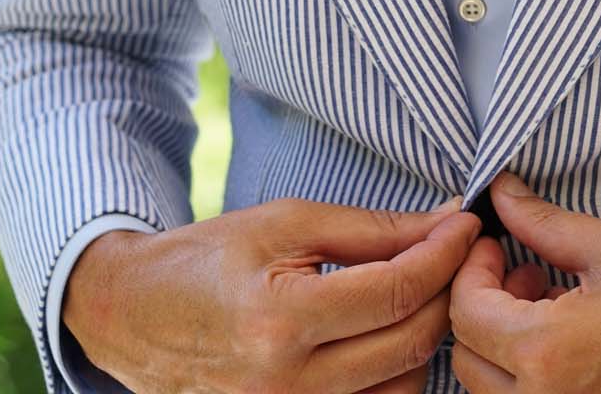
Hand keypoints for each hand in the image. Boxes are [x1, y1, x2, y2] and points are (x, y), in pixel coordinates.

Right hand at [62, 196, 481, 392]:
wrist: (133, 316)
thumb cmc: (207, 260)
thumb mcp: (285, 224)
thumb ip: (371, 230)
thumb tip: (444, 224)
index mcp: (279, 319)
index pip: (395, 292)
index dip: (443, 255)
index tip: (466, 226)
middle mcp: (285, 384)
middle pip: (409, 342)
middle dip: (447, 291)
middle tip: (458, 254)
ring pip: (403, 385)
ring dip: (426, 336)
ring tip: (422, 291)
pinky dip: (396, 374)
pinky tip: (390, 335)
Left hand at [448, 173, 600, 393]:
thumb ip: (543, 223)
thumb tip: (499, 194)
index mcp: (549, 351)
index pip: (466, 312)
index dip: (472, 270)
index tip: (495, 246)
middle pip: (468, 357)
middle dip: (483, 306)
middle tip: (525, 271)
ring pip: (492, 388)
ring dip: (503, 342)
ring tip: (550, 301)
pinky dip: (530, 373)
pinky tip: (569, 337)